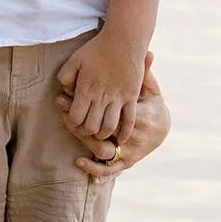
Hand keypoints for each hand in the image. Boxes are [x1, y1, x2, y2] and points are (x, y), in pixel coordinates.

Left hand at [55, 30, 145, 141]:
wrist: (124, 39)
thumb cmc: (96, 48)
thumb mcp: (73, 60)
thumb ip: (65, 78)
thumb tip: (65, 92)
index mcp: (86, 89)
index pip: (77, 118)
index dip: (74, 122)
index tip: (74, 118)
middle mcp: (102, 96)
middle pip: (92, 126)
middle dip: (87, 131)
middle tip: (86, 129)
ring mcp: (119, 98)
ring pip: (110, 126)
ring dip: (104, 134)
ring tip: (100, 133)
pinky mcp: (132, 96)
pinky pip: (129, 120)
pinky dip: (124, 132)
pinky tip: (120, 138)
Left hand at [62, 53, 170, 178]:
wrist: (160, 119)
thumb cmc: (144, 98)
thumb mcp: (145, 81)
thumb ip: (145, 70)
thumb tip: (149, 53)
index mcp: (138, 113)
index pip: (105, 110)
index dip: (82, 104)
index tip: (65, 95)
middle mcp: (135, 133)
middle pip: (100, 129)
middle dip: (78, 119)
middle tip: (60, 107)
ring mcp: (131, 149)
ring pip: (102, 148)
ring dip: (82, 138)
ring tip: (66, 123)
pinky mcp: (129, 160)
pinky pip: (111, 168)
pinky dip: (95, 168)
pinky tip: (78, 162)